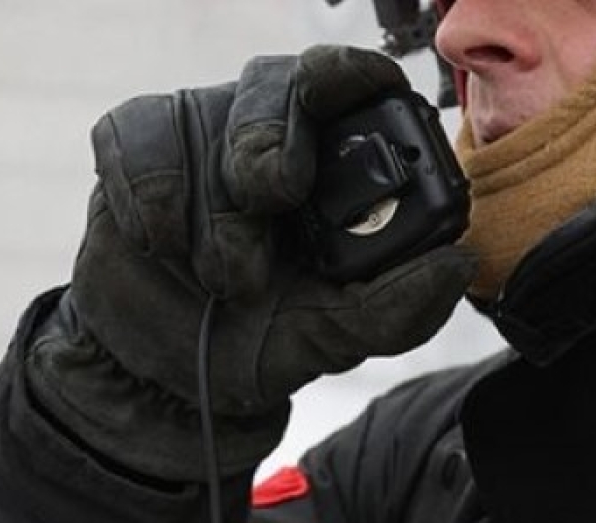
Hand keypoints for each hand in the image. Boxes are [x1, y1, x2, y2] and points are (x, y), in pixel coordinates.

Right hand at [27, 46, 475, 481]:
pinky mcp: (136, 149)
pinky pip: (138, 140)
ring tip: (227, 279)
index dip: (353, 74)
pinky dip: (153, 199)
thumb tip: (458, 262)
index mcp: (336, 161)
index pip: (354, 82)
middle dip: (271, 141)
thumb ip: (399, 308)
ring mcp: (202, 134)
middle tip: (273, 196)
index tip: (353, 95)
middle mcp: (272, 131)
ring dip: (214, 210)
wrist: (172, 376)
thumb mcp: (338, 337)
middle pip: (277, 84)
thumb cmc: (265, 338)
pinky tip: (165, 246)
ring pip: (203, 119)